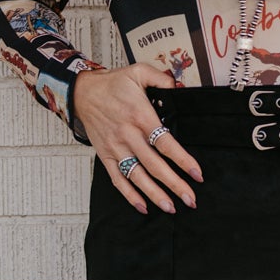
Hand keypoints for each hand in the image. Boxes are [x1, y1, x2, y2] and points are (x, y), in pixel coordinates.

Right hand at [73, 66, 202, 214]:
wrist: (82, 92)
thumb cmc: (112, 84)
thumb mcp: (138, 72)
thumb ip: (162, 78)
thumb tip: (180, 87)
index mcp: (140, 116)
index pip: (165, 143)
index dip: (183, 161)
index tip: (197, 174)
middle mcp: (128, 136)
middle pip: (154, 166)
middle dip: (174, 185)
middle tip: (191, 200)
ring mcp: (115, 148)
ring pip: (137, 177)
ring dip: (154, 195)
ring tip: (171, 208)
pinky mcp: (106, 157)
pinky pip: (118, 180)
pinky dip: (130, 196)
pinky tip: (144, 206)